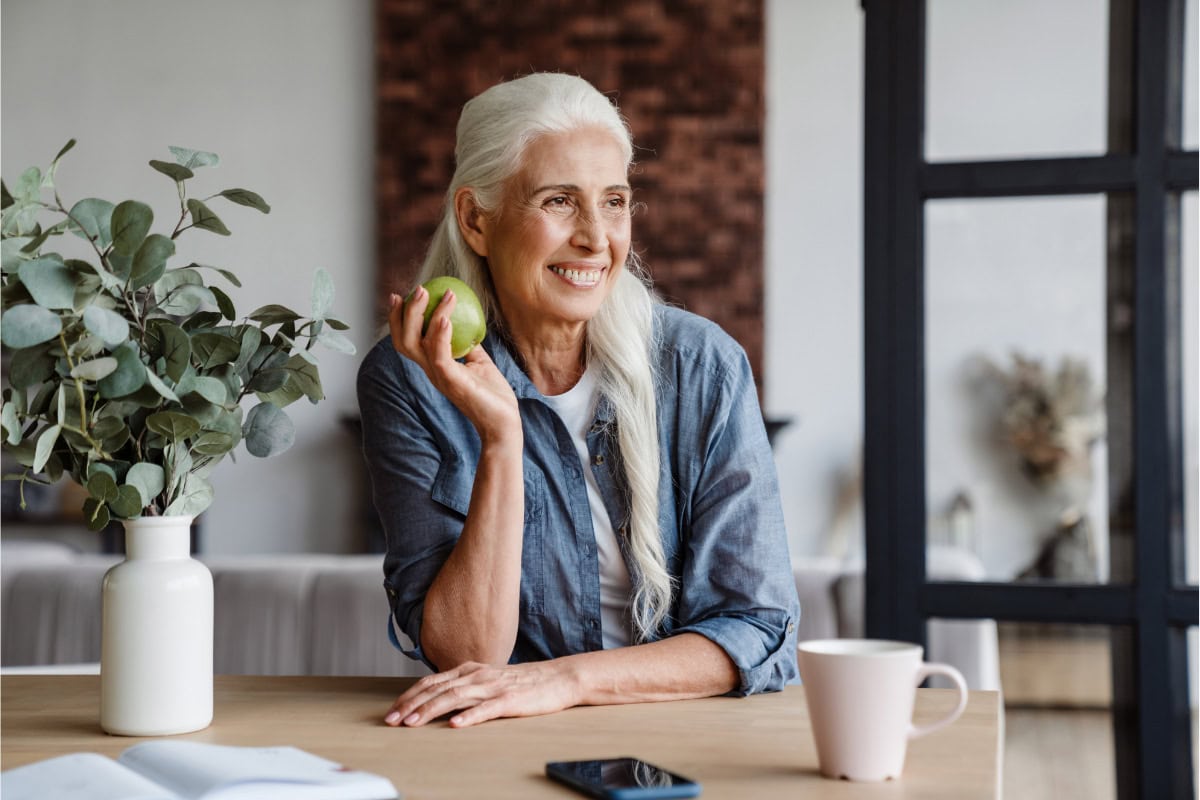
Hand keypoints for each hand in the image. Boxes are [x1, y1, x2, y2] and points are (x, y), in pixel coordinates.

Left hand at [383, 660, 579, 727]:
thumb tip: (437, 699)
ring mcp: (493, 687)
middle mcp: (477, 675)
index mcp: (470, 670)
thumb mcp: (487, 679)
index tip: (392, 712)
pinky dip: (469, 716)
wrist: (557, 678)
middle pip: (437, 689)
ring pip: (456, 697)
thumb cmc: (522, 682)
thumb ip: (464, 686)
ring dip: (431, 710)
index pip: (431, 682)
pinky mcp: (510, 700)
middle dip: (411, 705)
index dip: (409, 696)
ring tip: (413, 723)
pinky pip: (486, 709)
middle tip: (392, 720)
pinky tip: (456, 725)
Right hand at [388, 288, 518, 443]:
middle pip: (403, 340)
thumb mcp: (479, 362)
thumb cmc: (492, 394)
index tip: (400, 295)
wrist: (503, 422)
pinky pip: (439, 355)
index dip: (398, 318)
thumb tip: (467, 320)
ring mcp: (439, 377)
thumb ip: (467, 344)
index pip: (406, 340)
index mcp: (433, 366)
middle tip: (418, 289)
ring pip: (417, 344)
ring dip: (425, 315)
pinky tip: (446, 318)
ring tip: (439, 294)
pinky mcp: (451, 381)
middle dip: (404, 313)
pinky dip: (440, 335)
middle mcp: (430, 371)